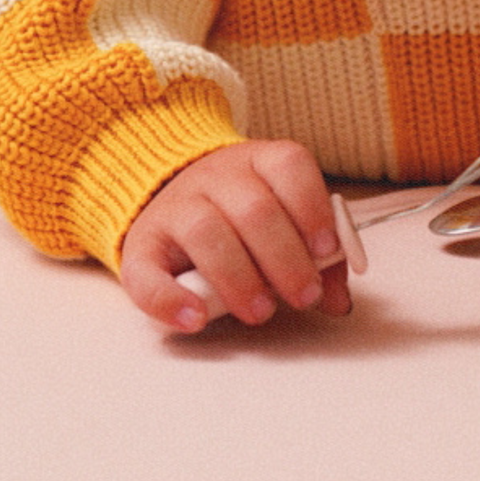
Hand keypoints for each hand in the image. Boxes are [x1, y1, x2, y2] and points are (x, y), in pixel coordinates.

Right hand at [119, 140, 351, 331]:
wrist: (166, 199)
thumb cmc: (240, 218)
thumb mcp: (283, 221)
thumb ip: (317, 256)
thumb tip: (339, 301)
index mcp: (259, 161)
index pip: (289, 166)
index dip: (311, 206)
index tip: (327, 247)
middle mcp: (216, 176)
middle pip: (254, 209)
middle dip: (285, 258)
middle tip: (304, 297)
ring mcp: (175, 207)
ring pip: (206, 232)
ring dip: (239, 278)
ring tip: (260, 312)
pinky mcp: (140, 246)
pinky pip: (147, 272)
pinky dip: (170, 299)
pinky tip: (196, 318)